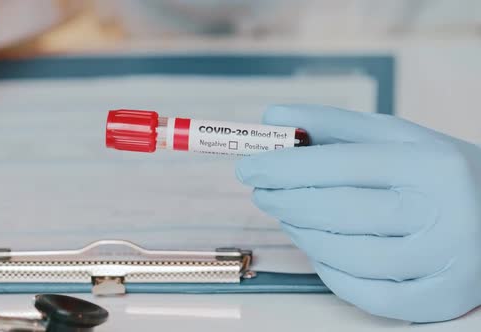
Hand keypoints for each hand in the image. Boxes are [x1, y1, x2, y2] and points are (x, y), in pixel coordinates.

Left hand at [236, 104, 480, 321]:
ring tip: (289, 217)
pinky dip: (329, 272)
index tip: (248, 166)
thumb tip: (271, 117)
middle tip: (260, 192)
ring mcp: (441, 264)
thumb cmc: (434, 172)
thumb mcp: (396, 138)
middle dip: (286, 201)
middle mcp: (442, 214)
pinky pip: (363, 294)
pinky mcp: (437, 301)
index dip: (284, 167)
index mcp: (430, 164)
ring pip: (345, 256)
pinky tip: (319, 251)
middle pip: (339, 211)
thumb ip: (333, 126)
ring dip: (302, 235)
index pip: (340, 164)